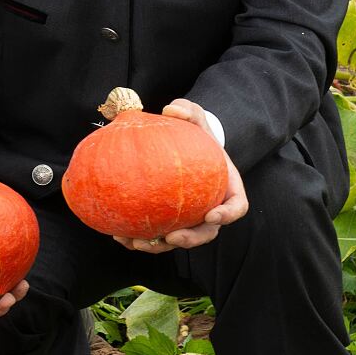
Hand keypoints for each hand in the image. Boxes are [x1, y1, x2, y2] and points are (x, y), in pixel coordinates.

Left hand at [113, 99, 248, 255]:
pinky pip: (157, 235)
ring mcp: (191, 218)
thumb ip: (189, 112)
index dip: (227, 215)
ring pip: (179, 240)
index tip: (212, 215)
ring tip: (136, 243)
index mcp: (227, 189)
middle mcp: (212, 209)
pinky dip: (140, 239)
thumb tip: (171, 108)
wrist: (184, 148)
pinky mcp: (170, 222)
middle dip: (190, 239)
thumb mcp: (196, 118)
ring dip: (159, 246)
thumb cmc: (195, 135)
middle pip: (206, 232)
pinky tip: (119, 236)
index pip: (236, 207)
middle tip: (171, 237)